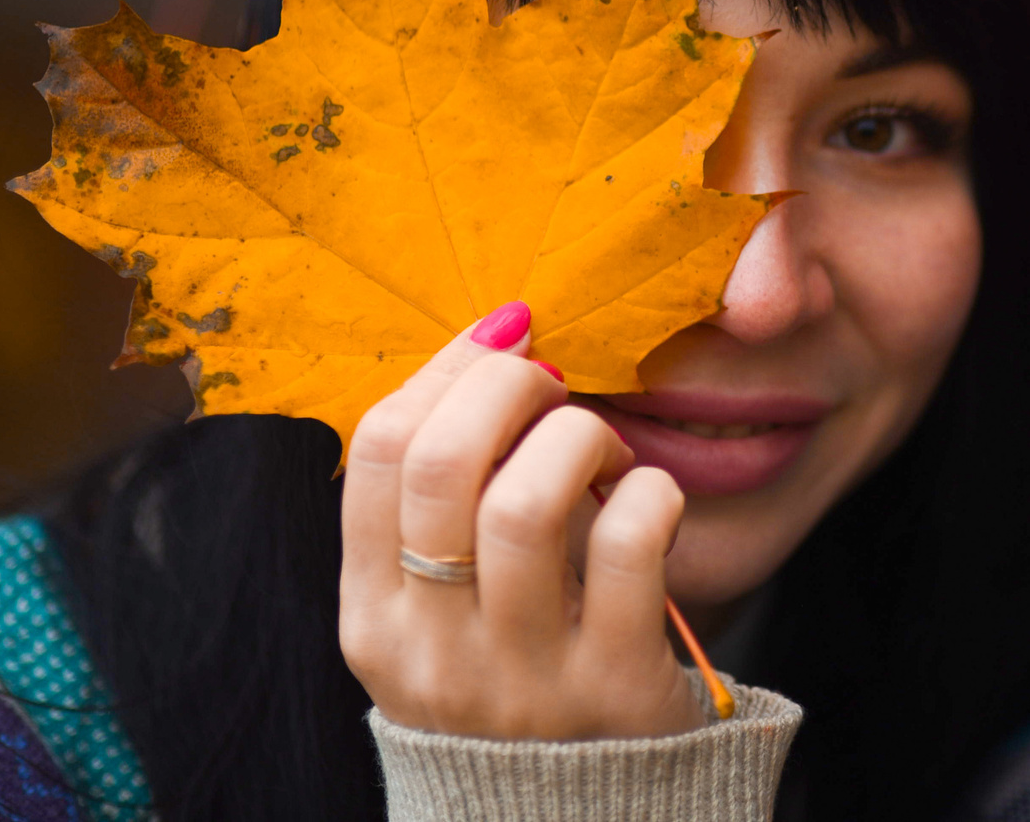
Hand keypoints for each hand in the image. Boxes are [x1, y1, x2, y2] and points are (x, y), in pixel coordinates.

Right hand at [340, 303, 704, 739]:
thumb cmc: (519, 685)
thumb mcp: (443, 617)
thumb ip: (443, 511)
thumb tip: (491, 343)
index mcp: (376, 622)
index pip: (378, 451)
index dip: (447, 368)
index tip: (505, 339)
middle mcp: (434, 653)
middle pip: (444, 463)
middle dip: (509, 385)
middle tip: (558, 386)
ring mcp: (523, 677)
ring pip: (527, 501)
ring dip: (581, 438)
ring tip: (606, 455)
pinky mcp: (616, 689)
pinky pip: (630, 546)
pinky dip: (650, 493)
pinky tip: (653, 499)